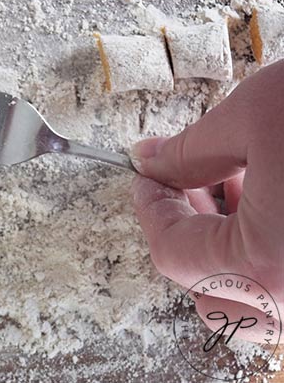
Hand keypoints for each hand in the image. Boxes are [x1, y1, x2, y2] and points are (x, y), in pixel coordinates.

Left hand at [130, 61, 283, 342]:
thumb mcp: (258, 115)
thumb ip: (192, 149)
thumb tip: (153, 160)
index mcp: (268, 267)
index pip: (173, 252)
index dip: (150, 208)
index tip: (146, 175)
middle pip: (210, 292)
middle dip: (188, 233)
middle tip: (186, 181)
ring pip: (255, 301)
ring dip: (228, 247)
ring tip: (234, 183)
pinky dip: (269, 254)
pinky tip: (275, 199)